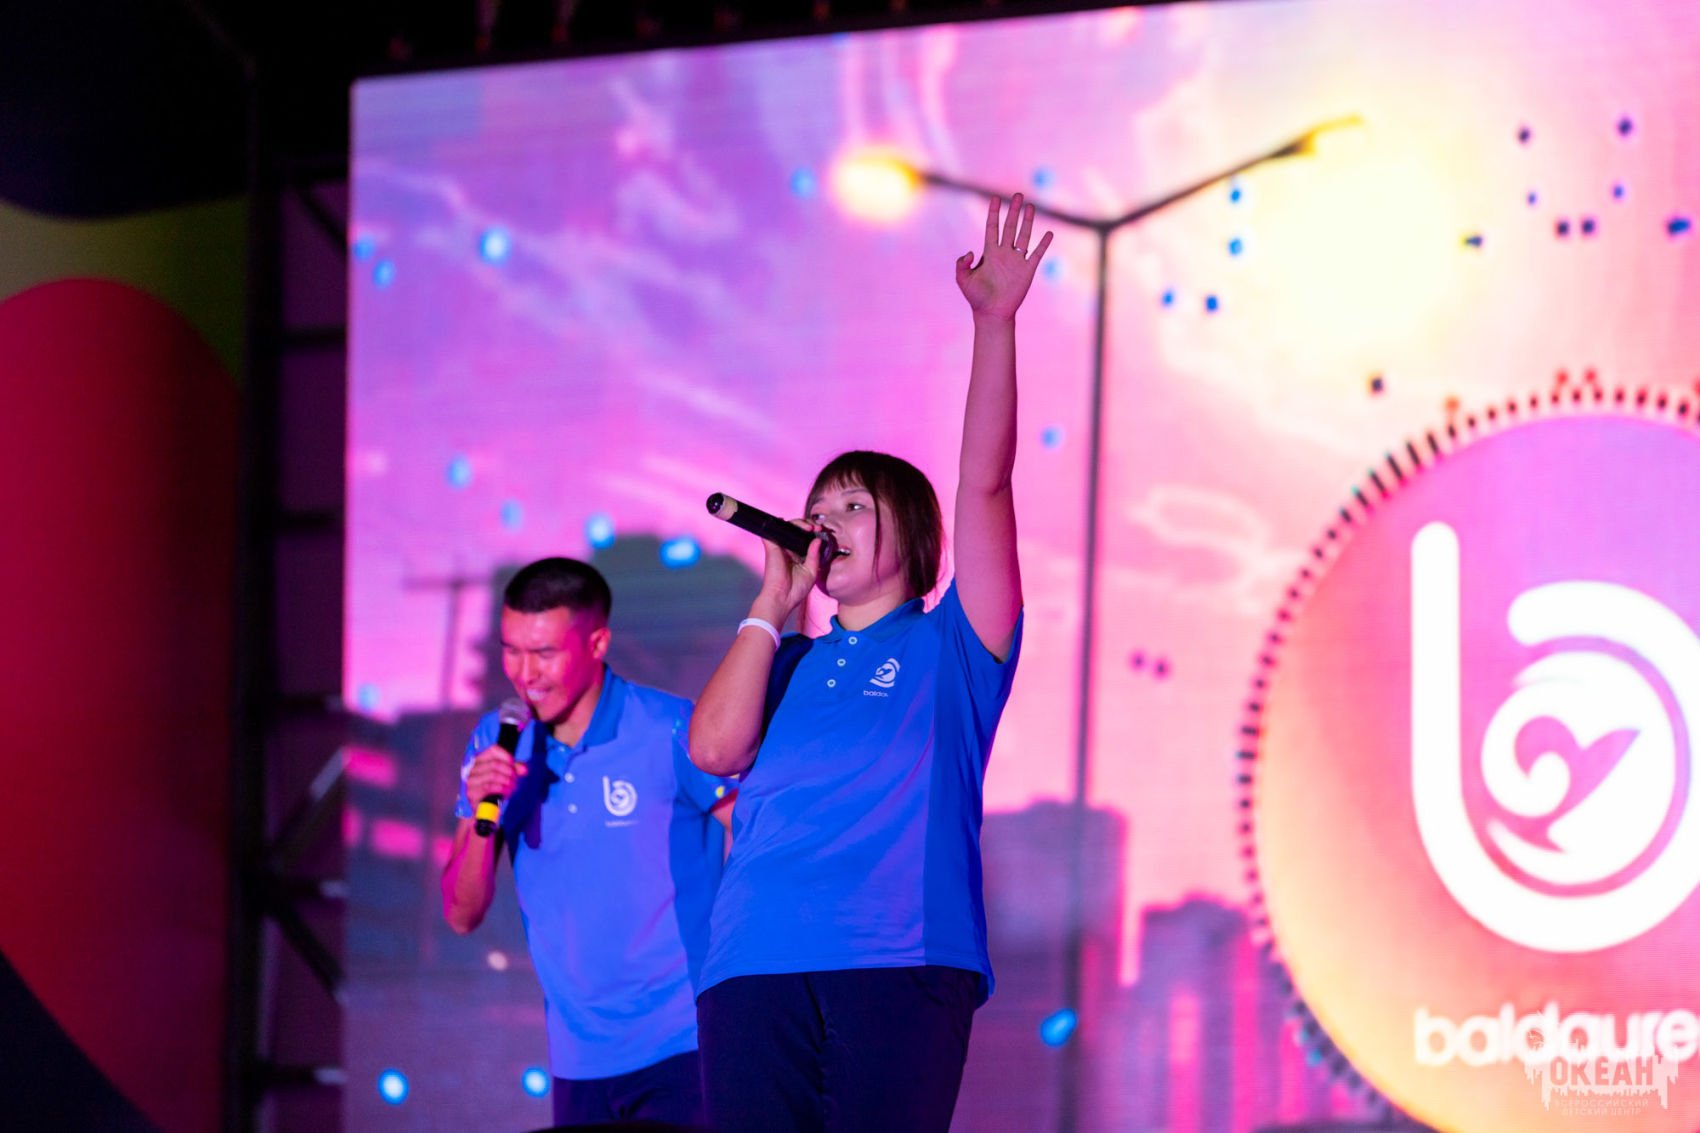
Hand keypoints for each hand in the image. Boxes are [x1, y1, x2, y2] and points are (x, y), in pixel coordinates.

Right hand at [464, 743, 526, 804]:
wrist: (484, 807)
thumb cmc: (494, 788)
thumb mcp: (505, 775)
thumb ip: (514, 769)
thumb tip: (524, 769)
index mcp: (480, 759)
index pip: (493, 750)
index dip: (506, 756)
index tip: (514, 764)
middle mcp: (472, 768)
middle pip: (495, 763)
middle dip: (510, 771)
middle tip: (515, 779)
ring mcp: (471, 780)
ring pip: (493, 775)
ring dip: (507, 781)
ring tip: (513, 786)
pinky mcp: (472, 792)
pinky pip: (489, 787)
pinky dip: (502, 789)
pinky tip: (507, 791)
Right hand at [750, 520, 827, 625]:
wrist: (782, 597)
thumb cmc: (795, 589)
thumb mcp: (811, 571)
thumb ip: (815, 555)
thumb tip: (818, 540)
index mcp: (796, 556)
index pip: (804, 538)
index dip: (813, 533)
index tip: (821, 532)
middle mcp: (787, 550)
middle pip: (796, 530)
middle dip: (808, 525)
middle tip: (817, 528)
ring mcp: (779, 547)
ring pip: (787, 526)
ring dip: (799, 523)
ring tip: (810, 528)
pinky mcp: (771, 546)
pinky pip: (775, 529)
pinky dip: (784, 523)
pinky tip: (798, 527)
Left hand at [955, 193, 1052, 320]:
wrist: (992, 313)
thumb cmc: (976, 298)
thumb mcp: (963, 280)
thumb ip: (961, 265)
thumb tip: (970, 252)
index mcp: (989, 253)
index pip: (992, 227)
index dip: (994, 213)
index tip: (995, 198)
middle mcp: (1004, 253)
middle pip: (1010, 227)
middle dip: (1013, 211)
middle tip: (1018, 195)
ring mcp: (1017, 261)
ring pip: (1024, 236)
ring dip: (1027, 221)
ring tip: (1030, 206)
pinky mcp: (1027, 270)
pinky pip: (1037, 254)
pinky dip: (1044, 244)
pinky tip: (1049, 233)